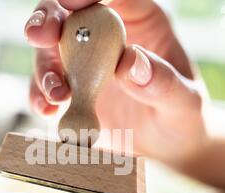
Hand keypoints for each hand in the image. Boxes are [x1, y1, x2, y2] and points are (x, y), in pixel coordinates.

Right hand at [25, 0, 207, 165]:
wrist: (166, 146)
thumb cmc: (183, 118)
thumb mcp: (185, 103)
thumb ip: (164, 83)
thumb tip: (130, 62)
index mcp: (141, 20)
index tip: (71, 3)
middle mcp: (108, 35)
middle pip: (69, 14)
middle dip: (48, 19)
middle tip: (40, 36)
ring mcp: (85, 62)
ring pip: (49, 50)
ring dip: (44, 68)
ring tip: (58, 95)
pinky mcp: (71, 89)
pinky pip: (45, 86)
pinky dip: (40, 96)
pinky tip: (48, 111)